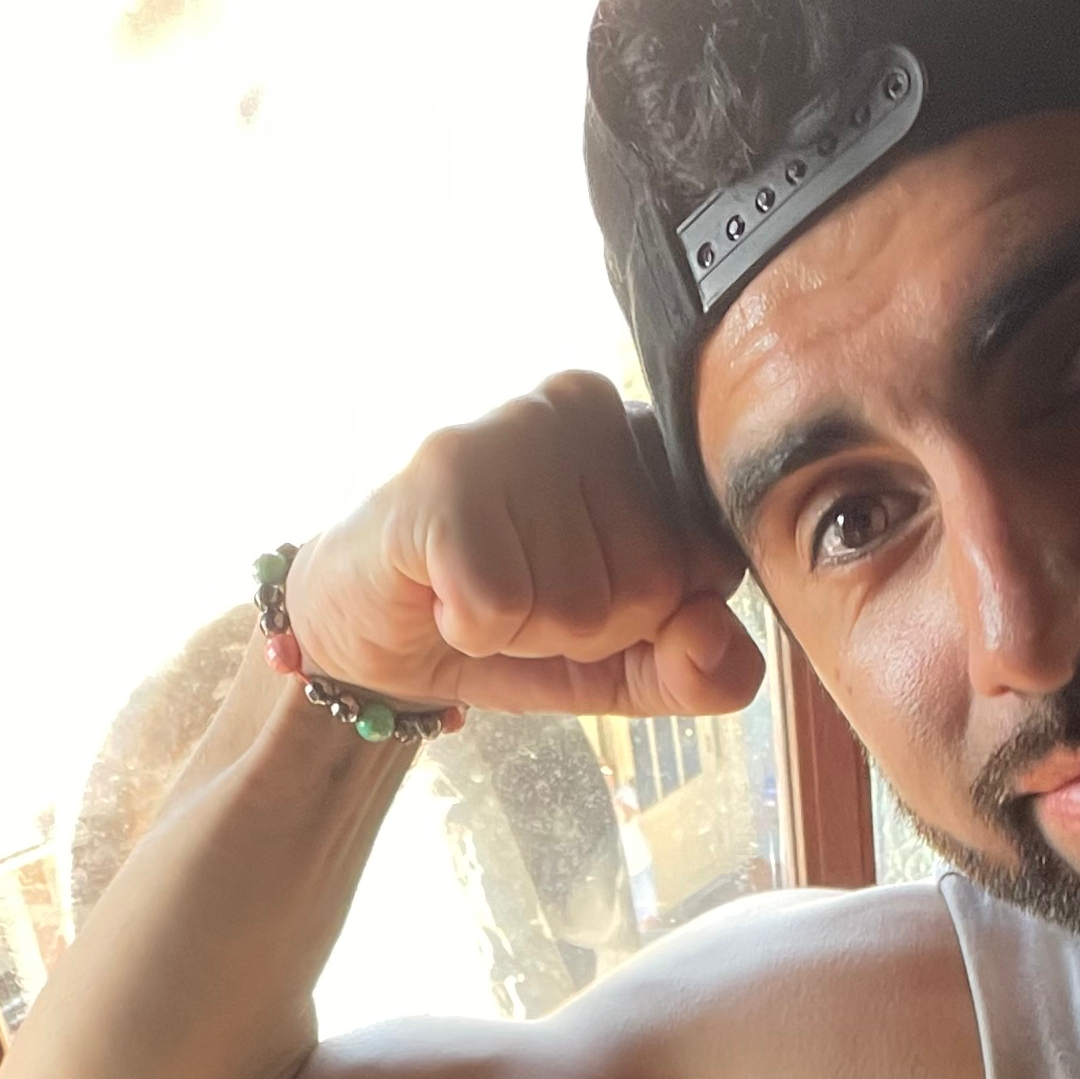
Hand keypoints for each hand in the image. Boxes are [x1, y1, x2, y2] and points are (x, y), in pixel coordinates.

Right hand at [286, 372, 766, 718]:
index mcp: (650, 438)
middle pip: (653, 589)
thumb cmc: (508, 621)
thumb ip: (702, 669)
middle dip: (585, 632)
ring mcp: (517, 425)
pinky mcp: (447, 467)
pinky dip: (471, 631)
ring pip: (581, 605)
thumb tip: (709, 635)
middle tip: (518, 595)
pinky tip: (441, 593)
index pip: (713, 567)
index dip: (650, 621)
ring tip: (478, 589)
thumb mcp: (625, 665)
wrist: (366, 623)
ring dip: (523, 632)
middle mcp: (591, 409)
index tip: (584, 594)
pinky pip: (503, 607)